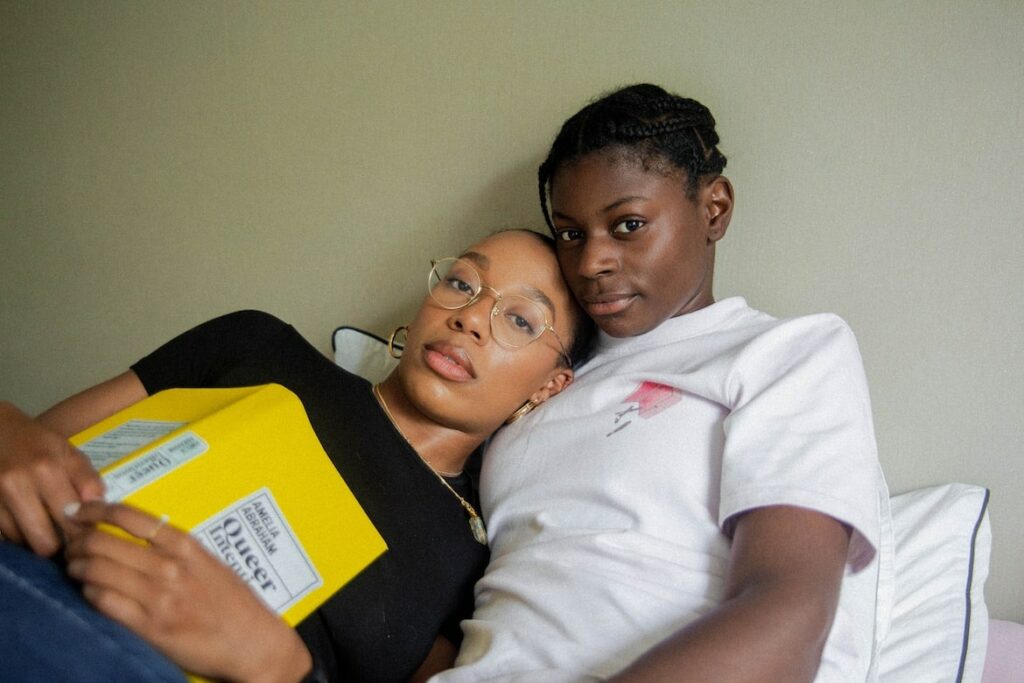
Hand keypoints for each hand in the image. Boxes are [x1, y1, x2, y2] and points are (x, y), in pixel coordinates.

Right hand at [0, 401, 104, 554]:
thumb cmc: (36, 442)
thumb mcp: (68, 452)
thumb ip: (87, 480)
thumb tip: (98, 509)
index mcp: (46, 471)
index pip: (70, 523)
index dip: (80, 535)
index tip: (85, 535)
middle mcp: (17, 486)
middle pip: (42, 543)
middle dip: (56, 545)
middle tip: (63, 537)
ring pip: (20, 542)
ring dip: (32, 539)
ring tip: (41, 525)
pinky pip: (1, 536)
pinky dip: (14, 534)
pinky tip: (22, 522)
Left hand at [64, 502, 311, 682]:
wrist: (252, 641)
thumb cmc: (231, 601)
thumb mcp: (208, 562)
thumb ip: (174, 549)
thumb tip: (131, 536)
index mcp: (186, 545)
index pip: (129, 515)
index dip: (94, 509)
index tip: (77, 510)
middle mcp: (170, 567)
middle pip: (103, 542)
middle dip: (77, 542)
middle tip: (71, 546)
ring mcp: (159, 597)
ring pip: (98, 571)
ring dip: (77, 568)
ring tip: (75, 569)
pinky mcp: (150, 627)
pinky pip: (104, 603)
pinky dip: (89, 594)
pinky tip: (91, 593)